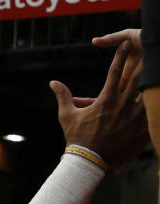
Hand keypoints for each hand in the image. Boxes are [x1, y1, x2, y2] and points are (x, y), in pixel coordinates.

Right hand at [52, 39, 148, 168]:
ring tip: (155, 73)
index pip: (115, 72)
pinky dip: (154, 105)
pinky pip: (151, 113)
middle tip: (148, 51)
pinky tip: (158, 99)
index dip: (120, 55)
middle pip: (137, 78)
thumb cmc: (76, 137)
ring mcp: (134, 117)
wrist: (89, 161)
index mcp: (106, 100)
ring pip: (148, 93)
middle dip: (143, 63)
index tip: (125, 42)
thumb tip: (53, 82)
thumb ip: (63, 96)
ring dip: (151, 82)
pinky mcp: (141, 128)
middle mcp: (123, 105)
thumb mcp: (67, 115)